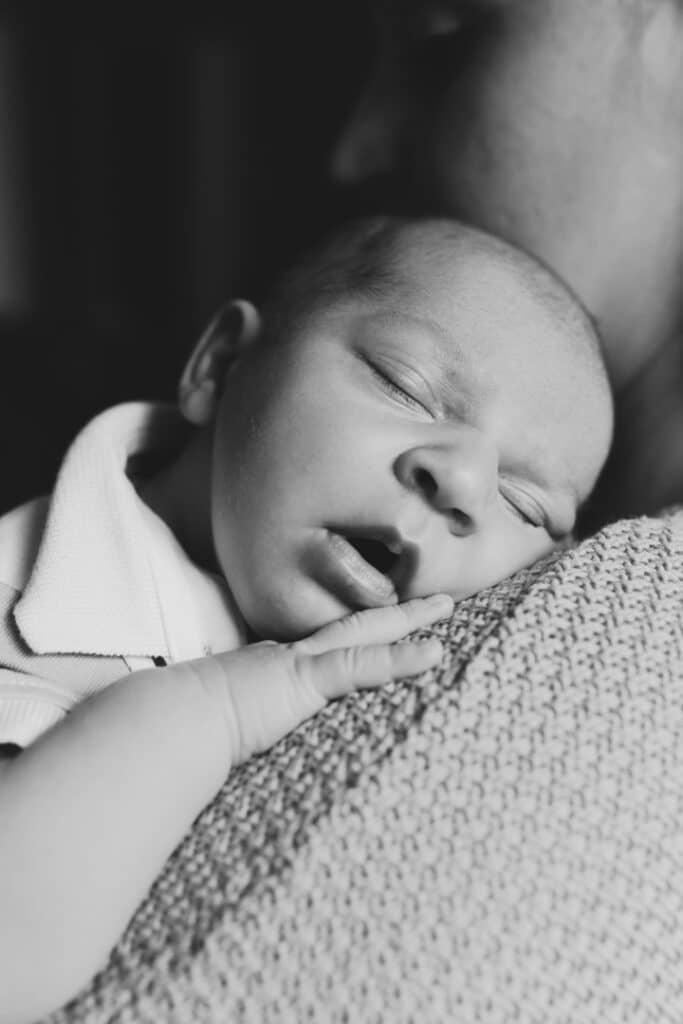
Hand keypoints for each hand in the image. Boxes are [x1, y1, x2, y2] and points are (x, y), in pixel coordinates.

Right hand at [180, 594, 452, 766]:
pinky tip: (434, 653)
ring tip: (447, 609)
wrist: (170, 723)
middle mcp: (289, 655)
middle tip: (435, 600)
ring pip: (366, 632)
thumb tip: (236, 744)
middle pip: (354, 626)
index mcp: (273, 668)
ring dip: (409, 620)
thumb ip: (239, 727)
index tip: (383, 626)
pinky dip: (401, 659)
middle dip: (395, 612)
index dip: (359, 633)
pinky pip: (363, 664)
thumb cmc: (186, 730)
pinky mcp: (304, 679)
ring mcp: (298, 663)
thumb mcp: (221, 725)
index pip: (327, 646)